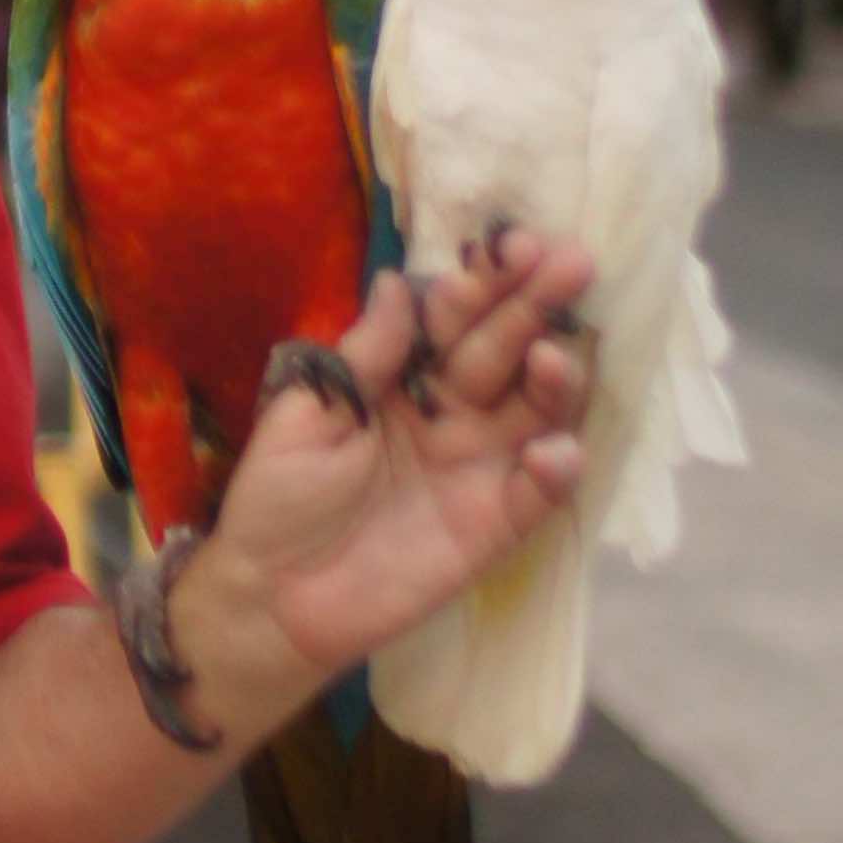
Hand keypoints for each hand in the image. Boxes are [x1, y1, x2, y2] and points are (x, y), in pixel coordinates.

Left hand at [180, 232, 594, 713]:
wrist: (270, 598)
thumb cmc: (278, 498)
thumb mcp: (310, 414)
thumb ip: (365, 354)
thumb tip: (401, 281)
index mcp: (403, 376)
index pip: (453, 317)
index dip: (482, 281)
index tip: (509, 244)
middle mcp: (452, 412)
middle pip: (504, 350)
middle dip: (536, 306)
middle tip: (572, 262)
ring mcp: (478, 466)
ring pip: (535, 411)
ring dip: (554, 381)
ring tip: (554, 357)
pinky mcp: (494, 526)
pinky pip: (538, 494)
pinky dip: (554, 470)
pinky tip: (553, 449)